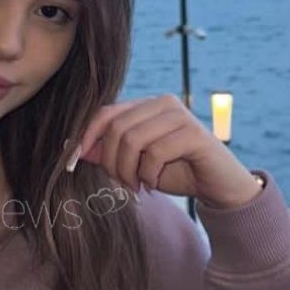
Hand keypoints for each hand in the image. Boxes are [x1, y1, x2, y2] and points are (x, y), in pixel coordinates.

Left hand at [65, 94, 261, 208]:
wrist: (218, 186)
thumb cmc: (175, 172)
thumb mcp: (134, 164)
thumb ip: (108, 154)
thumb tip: (74, 149)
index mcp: (146, 106)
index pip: (105, 113)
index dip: (84, 137)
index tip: (72, 164)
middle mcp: (163, 103)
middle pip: (116, 128)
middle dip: (111, 163)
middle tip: (122, 184)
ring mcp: (180, 115)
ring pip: (133, 139)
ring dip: (129, 171)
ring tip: (137, 186)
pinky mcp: (194, 134)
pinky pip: (155, 152)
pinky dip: (149, 174)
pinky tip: (155, 184)